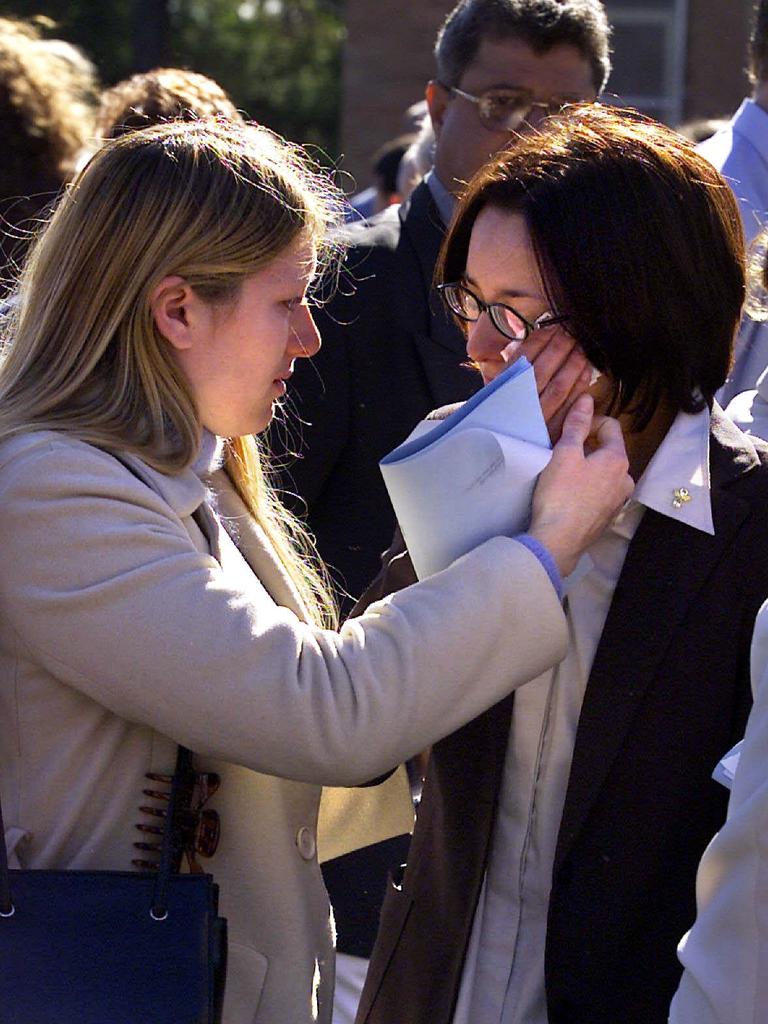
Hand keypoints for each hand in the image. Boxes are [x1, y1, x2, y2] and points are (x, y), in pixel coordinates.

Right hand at [502, 326, 594, 442]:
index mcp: (503, 390)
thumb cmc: (500, 420)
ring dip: (572, 364)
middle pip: (543, 370)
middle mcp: (520, 404)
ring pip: (558, 386)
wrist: (501, 456)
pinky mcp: (553, 431)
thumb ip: (508, 371)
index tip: (552, 327)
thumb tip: (522, 344)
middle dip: (559, 348)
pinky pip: (570, 405)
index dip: (539, 340)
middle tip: (571, 334)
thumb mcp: (495, 394)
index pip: (522, 358)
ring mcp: (537, 419)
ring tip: (580, 348)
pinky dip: (580, 386)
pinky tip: (586, 371)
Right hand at [528, 394, 632, 576]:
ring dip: (587, 468)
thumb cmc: (560, 495)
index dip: (588, 422)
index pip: (611, 426)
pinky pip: (600, 493)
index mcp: (618, 460)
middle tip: (561, 453)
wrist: (558, 542)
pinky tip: (569, 496)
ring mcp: (619, 501)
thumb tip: (588, 398)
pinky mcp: (608, 518)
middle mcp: (626, 480)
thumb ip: (577, 425)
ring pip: (604, 473)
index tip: (568, 432)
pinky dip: (587, 488)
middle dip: (587, 447)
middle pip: (608, 450)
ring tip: (564, 476)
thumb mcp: (565, 453)